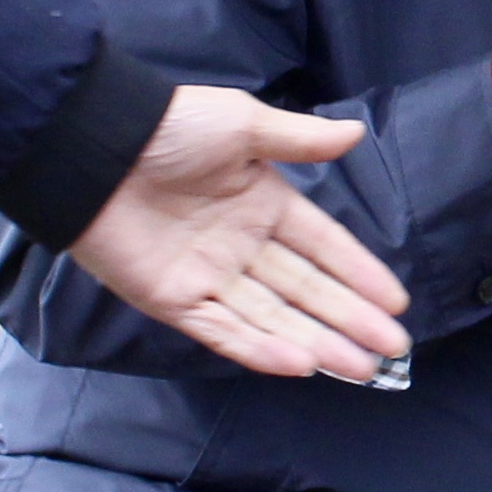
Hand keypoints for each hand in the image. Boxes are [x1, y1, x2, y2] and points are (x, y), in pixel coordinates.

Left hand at [67, 84, 414, 378]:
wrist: (95, 147)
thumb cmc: (170, 126)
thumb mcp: (244, 124)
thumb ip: (301, 140)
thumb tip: (355, 134)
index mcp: (262, 202)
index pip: (324, 246)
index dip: (360, 273)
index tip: (396, 302)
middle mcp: (241, 245)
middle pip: (306, 290)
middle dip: (351, 319)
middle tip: (393, 350)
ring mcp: (208, 276)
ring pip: (273, 318)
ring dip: (317, 342)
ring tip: (360, 367)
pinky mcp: (172, 300)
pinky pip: (223, 330)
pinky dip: (260, 348)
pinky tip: (301, 362)